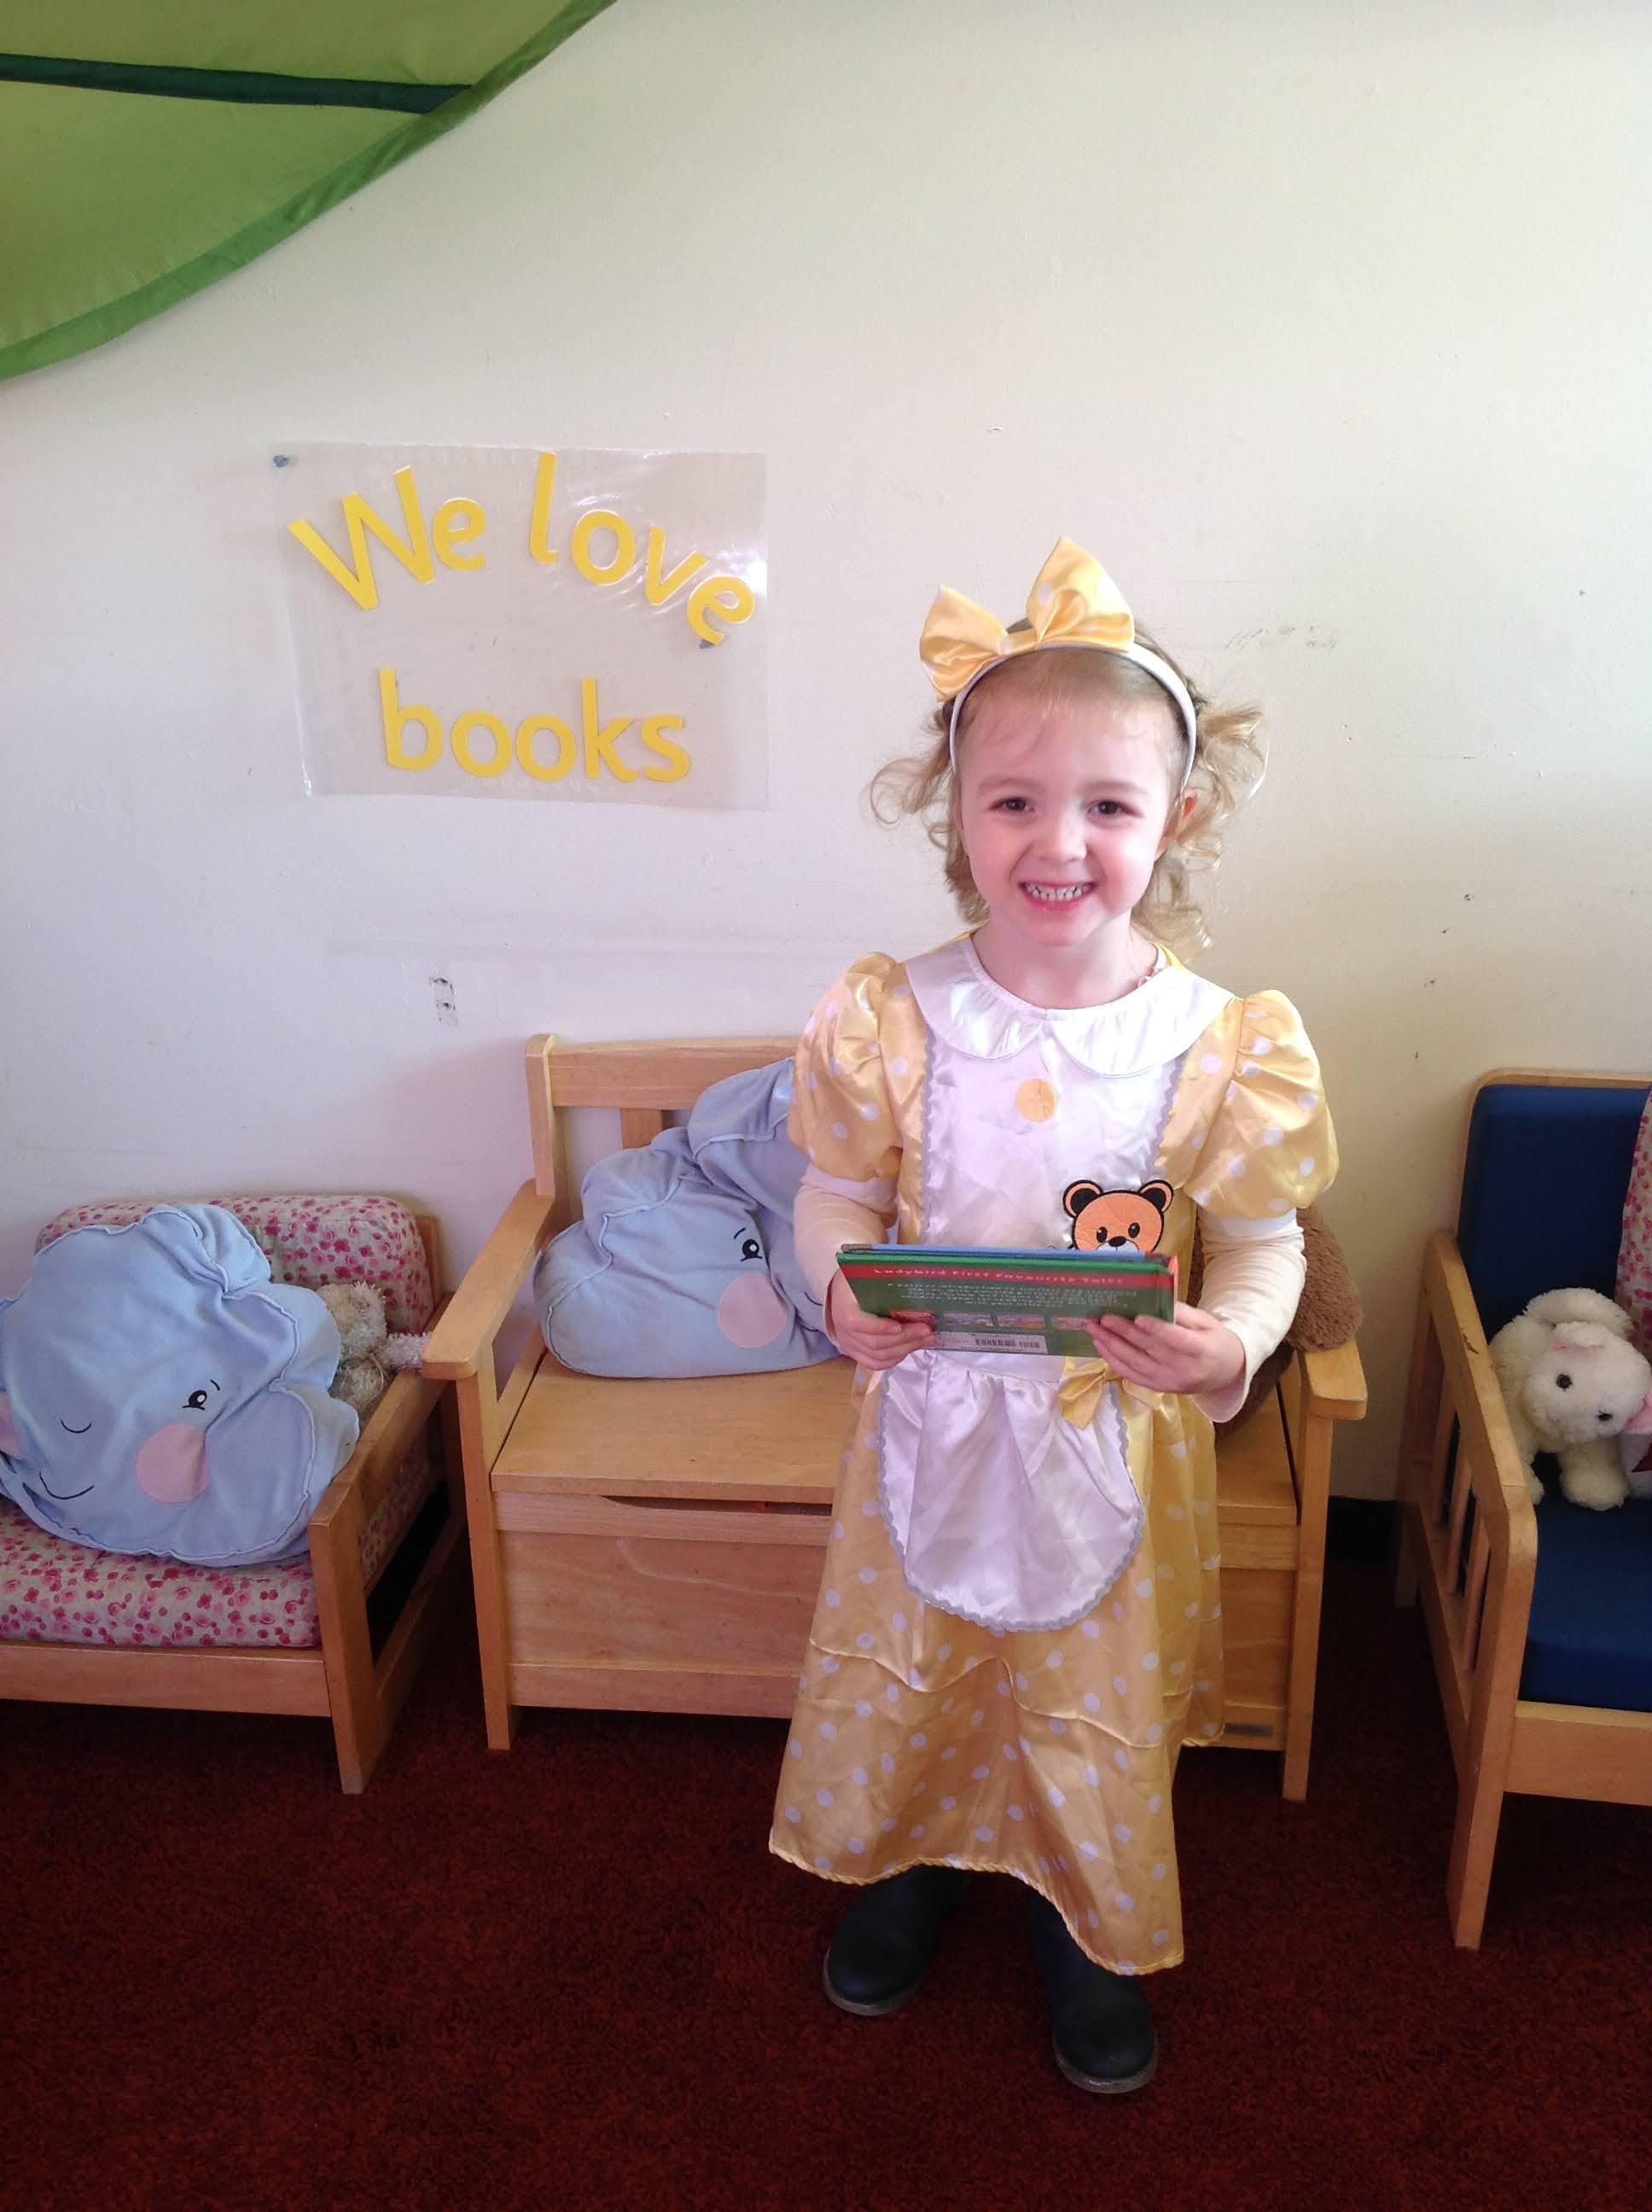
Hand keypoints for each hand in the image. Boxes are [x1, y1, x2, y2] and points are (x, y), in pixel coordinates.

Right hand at [826, 1271, 934, 1370]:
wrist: (840, 1293)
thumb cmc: (856, 1282)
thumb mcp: (865, 1275)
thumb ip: (884, 1280)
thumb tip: (913, 1279)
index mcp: (844, 1309)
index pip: (857, 1323)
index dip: (879, 1327)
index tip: (899, 1326)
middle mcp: (844, 1332)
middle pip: (875, 1343)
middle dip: (904, 1338)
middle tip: (926, 1330)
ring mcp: (850, 1345)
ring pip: (878, 1356)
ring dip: (905, 1349)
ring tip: (925, 1339)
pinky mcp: (856, 1353)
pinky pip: (876, 1363)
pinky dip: (896, 1359)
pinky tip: (911, 1348)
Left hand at [1083, 1301, 1244, 1398]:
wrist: (1225, 1372)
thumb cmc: (1215, 1340)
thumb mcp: (1207, 1321)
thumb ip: (1181, 1312)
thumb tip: (1153, 1300)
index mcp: (1201, 1351)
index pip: (1176, 1341)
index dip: (1156, 1330)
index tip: (1137, 1317)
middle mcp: (1184, 1370)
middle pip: (1150, 1351)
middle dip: (1123, 1333)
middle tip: (1103, 1318)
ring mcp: (1170, 1382)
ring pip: (1135, 1365)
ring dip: (1111, 1347)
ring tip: (1094, 1330)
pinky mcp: (1159, 1388)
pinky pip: (1132, 1376)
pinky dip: (1114, 1361)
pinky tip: (1102, 1346)